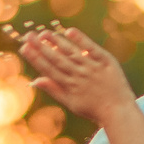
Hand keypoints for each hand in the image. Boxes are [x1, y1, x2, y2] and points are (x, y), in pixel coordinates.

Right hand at [22, 28, 138, 124]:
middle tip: (28, 35)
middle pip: (57, 58)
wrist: (119, 111)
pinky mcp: (106, 61)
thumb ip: (54, 90)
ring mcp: (92, 68)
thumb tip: (35, 80)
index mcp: (69, 86)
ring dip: (57, 41)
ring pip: (71, 52)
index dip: (35, 58)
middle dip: (41, 47)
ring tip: (44, 32)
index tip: (24, 47)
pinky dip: (81, 40)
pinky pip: (92, 48)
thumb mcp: (71, 103)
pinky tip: (69, 31)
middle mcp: (79, 76)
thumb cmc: (93, 109)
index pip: (48, 69)